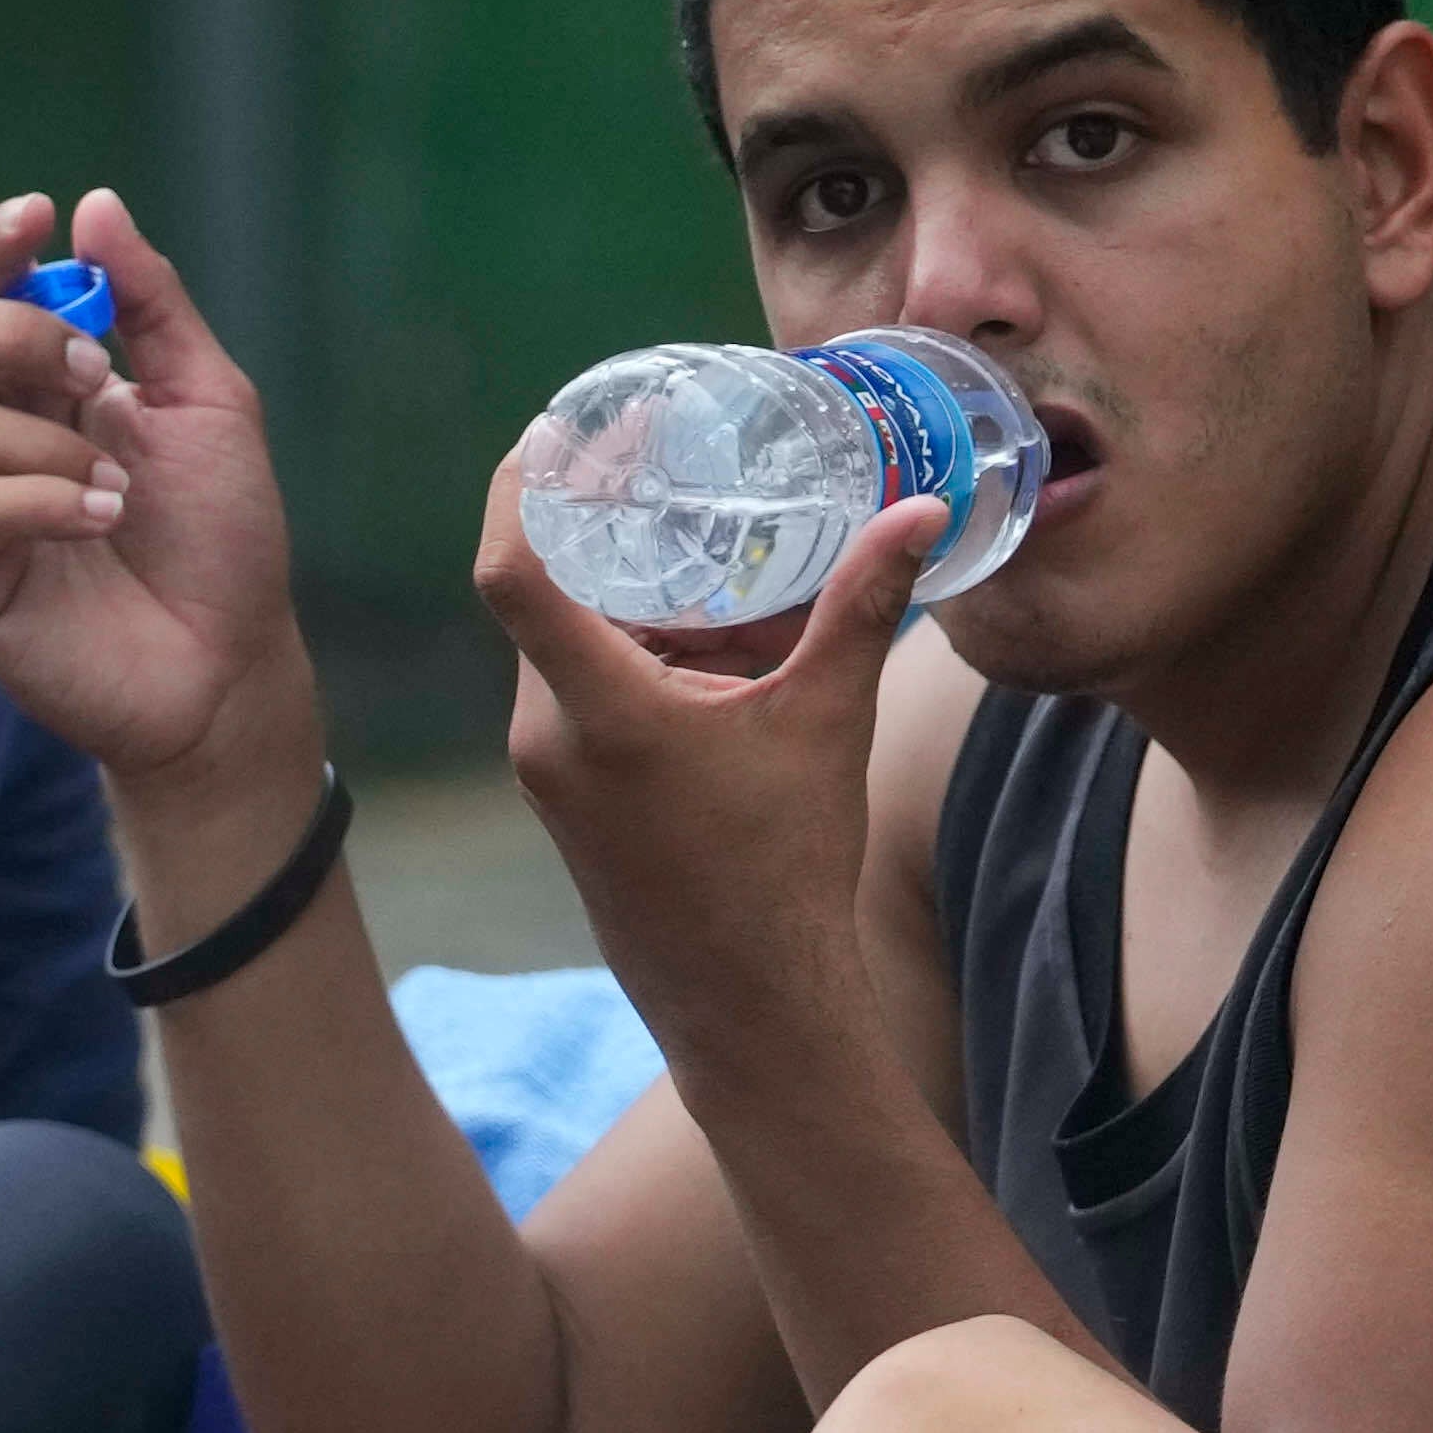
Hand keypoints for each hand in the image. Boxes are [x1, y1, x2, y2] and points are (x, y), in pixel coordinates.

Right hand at [0, 186, 317, 814]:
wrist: (232, 663)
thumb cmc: (221, 537)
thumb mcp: (209, 400)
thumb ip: (152, 304)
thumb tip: (96, 206)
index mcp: (38, 384)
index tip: (38, 220)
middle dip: (6, 332)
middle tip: (91, 370)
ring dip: (44, 442)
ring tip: (116, 490)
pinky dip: (38, 501)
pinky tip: (100, 520)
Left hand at [476, 429, 933, 1032]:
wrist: (750, 1004)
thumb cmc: (784, 870)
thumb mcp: (826, 722)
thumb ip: (864, 608)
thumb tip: (919, 513)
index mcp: (597, 710)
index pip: (514, 570)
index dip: (522, 487)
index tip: (557, 428)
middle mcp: (548, 736)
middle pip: (544, 593)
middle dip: (598, 526)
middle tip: (652, 462)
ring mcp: (550, 771)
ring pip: (568, 645)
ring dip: (627, 594)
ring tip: (704, 545)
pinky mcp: (568, 798)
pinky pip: (581, 693)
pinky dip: (632, 651)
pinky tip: (707, 636)